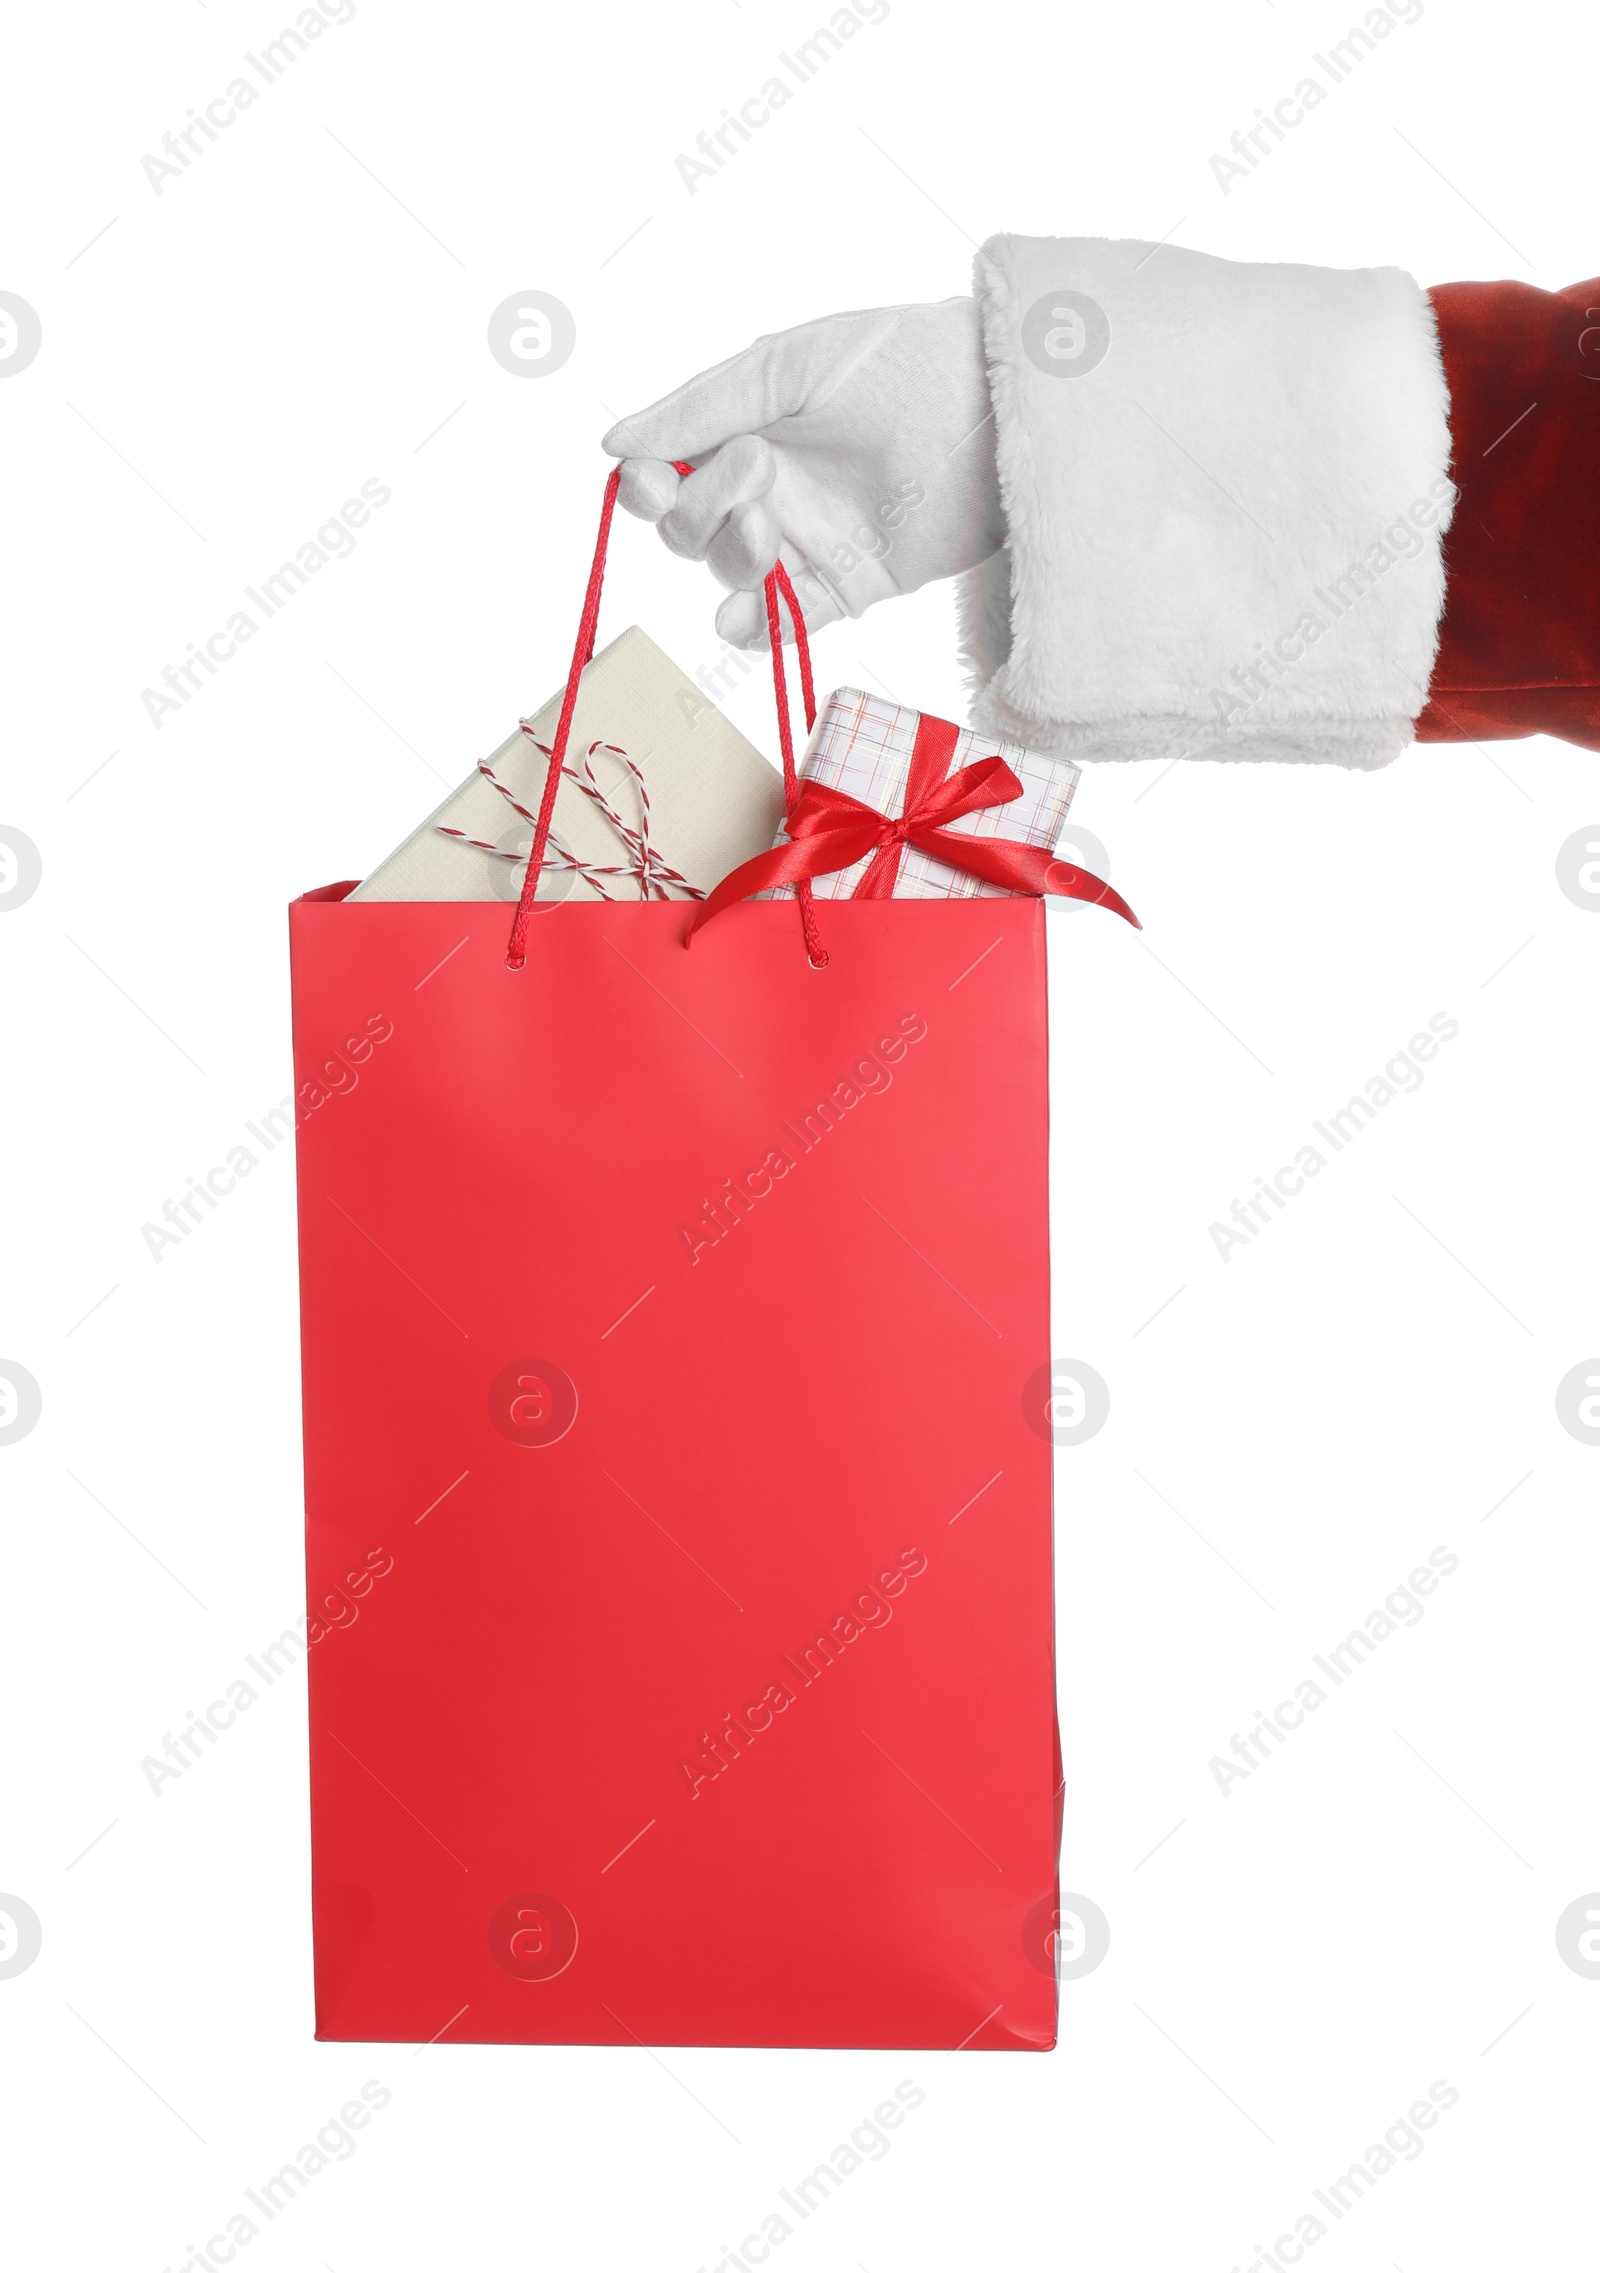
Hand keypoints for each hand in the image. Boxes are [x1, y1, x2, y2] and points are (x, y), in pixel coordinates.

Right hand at [601, 296, 1003, 647]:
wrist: (994, 409)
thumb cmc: (899, 361)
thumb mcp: (787, 366)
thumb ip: (701, 408)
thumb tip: (613, 447)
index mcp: (743, 434)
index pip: (666, 478)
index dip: (645, 489)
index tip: (651, 480)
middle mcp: (767, 493)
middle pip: (689, 533)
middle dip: (700, 511)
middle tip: (758, 472)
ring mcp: (805, 543)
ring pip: (730, 577)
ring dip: (731, 559)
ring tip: (771, 526)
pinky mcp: (849, 586)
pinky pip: (786, 624)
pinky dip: (758, 629)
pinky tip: (746, 619)